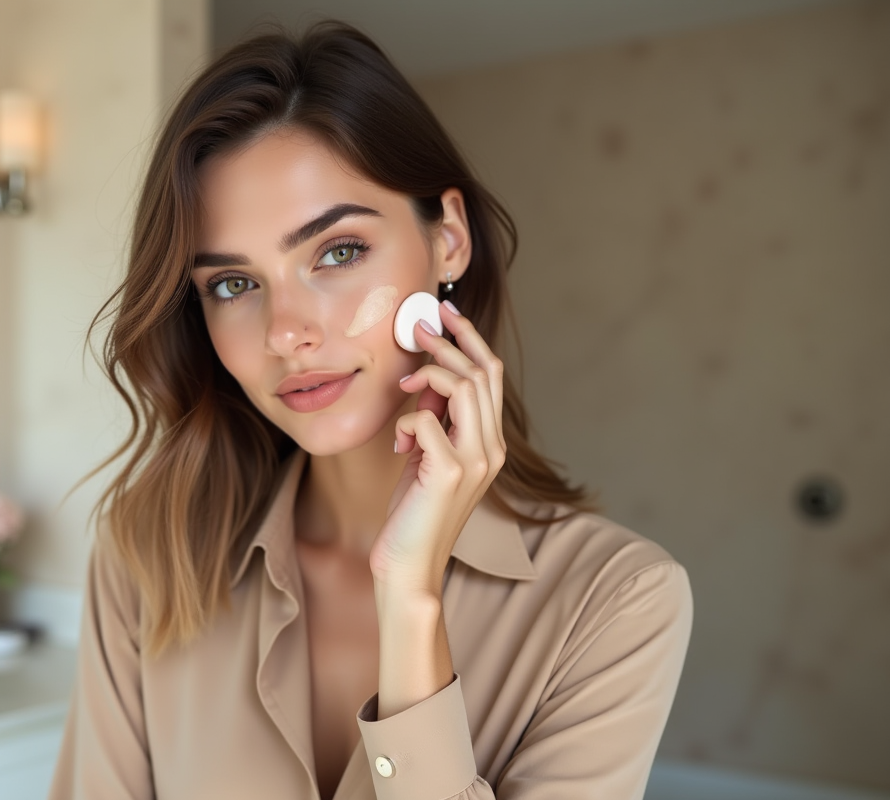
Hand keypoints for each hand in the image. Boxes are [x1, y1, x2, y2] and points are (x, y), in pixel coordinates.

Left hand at [370, 300, 506, 596]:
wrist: (410, 568)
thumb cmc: (414, 515)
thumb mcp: (426, 459)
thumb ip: (435, 423)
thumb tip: (425, 384)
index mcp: (491, 443)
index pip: (491, 376)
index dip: (469, 340)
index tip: (444, 315)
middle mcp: (492, 449)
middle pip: (481, 372)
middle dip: (447, 342)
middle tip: (416, 327)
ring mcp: (475, 460)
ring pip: (461, 387)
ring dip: (427, 373)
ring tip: (403, 384)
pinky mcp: (449, 472)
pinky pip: (425, 420)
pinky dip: (405, 423)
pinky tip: (397, 447)